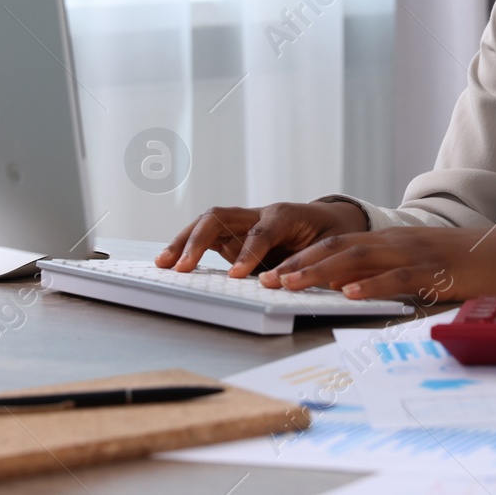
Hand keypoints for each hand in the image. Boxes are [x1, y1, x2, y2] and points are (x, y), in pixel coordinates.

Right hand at [156, 201, 369, 277]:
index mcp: (285, 214)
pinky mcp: (235, 233)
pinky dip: (187, 246)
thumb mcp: (331, 247)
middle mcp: (259, 213)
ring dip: (184, 241)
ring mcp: (243, 221)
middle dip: (199, 240)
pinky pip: (207, 236)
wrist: (331, 220)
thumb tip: (286, 281)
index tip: (236, 275)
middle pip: (221, 217)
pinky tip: (170, 262)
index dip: (248, 253)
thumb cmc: (332, 235)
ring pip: (207, 223)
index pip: (261, 232)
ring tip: (163, 264)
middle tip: (183, 267)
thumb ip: (308, 261)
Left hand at [262, 222, 495, 301]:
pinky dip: (371, 284)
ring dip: (322, 271)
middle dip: (300, 263)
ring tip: (293, 283)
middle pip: (338, 247)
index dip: (304, 256)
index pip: (337, 243)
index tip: (272, 271)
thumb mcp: (416, 263)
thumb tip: (346, 287)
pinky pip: (397, 276)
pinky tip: (350, 292)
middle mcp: (395, 241)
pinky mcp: (434, 270)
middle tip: (268, 279)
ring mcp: (413, 253)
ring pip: (360, 258)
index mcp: (389, 240)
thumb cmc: (461, 263)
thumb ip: (384, 271)